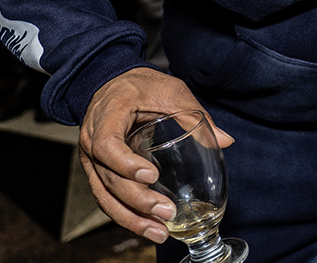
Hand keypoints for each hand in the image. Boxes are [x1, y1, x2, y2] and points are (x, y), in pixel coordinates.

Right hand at [78, 67, 233, 243]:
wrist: (111, 83)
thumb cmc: (140, 85)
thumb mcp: (170, 91)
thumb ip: (195, 114)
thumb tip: (226, 140)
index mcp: (106, 117)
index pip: (107, 146)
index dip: (126, 164)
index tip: (151, 176)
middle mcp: (91, 142)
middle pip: (108, 179)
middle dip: (137, 201)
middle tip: (165, 213)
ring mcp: (91, 161)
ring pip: (105, 196)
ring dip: (131, 218)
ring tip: (159, 233)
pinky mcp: (99, 173)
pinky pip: (108, 198)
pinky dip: (127, 215)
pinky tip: (148, 227)